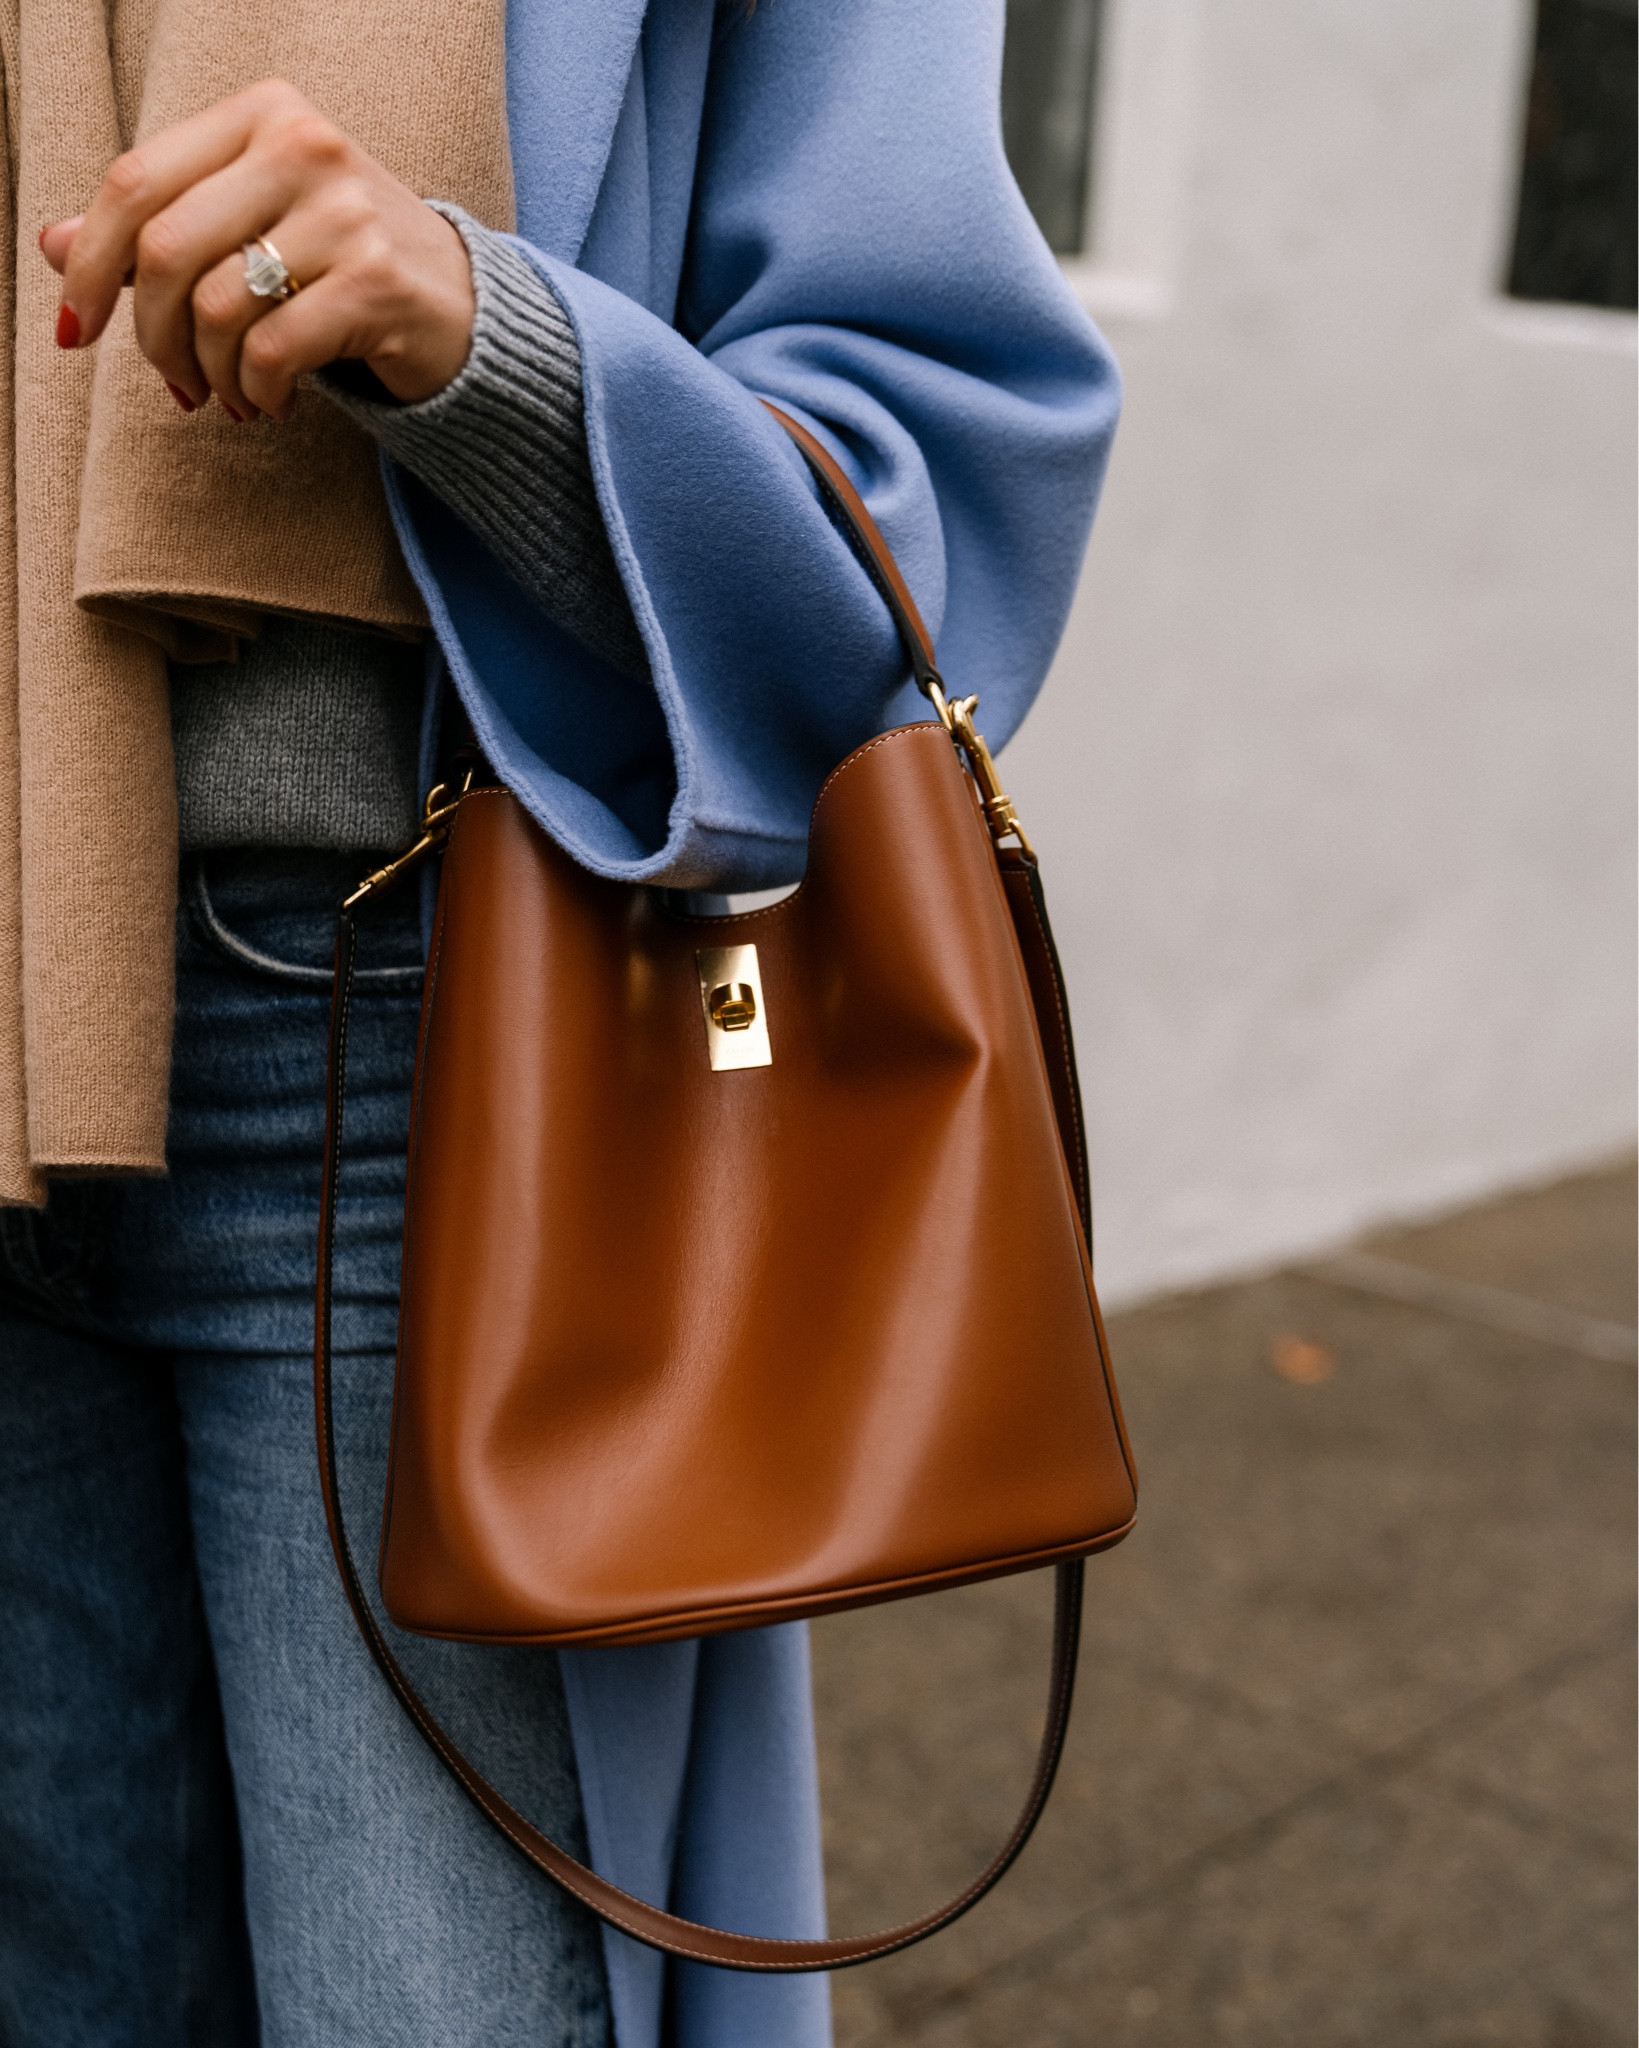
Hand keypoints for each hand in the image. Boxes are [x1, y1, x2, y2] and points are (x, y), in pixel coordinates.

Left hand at [40, 78, 475, 420]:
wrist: (465, 308)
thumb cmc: (343, 266)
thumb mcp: (250, 226)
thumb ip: (159, 229)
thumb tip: (52, 244)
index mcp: (262, 115)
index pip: (135, 182)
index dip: (89, 262)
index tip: (76, 328)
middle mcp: (304, 146)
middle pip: (167, 248)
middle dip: (152, 335)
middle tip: (173, 381)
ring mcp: (346, 212)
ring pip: (216, 305)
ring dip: (209, 372)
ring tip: (229, 395)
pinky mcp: (376, 282)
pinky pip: (272, 349)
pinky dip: (258, 390)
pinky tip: (271, 401)